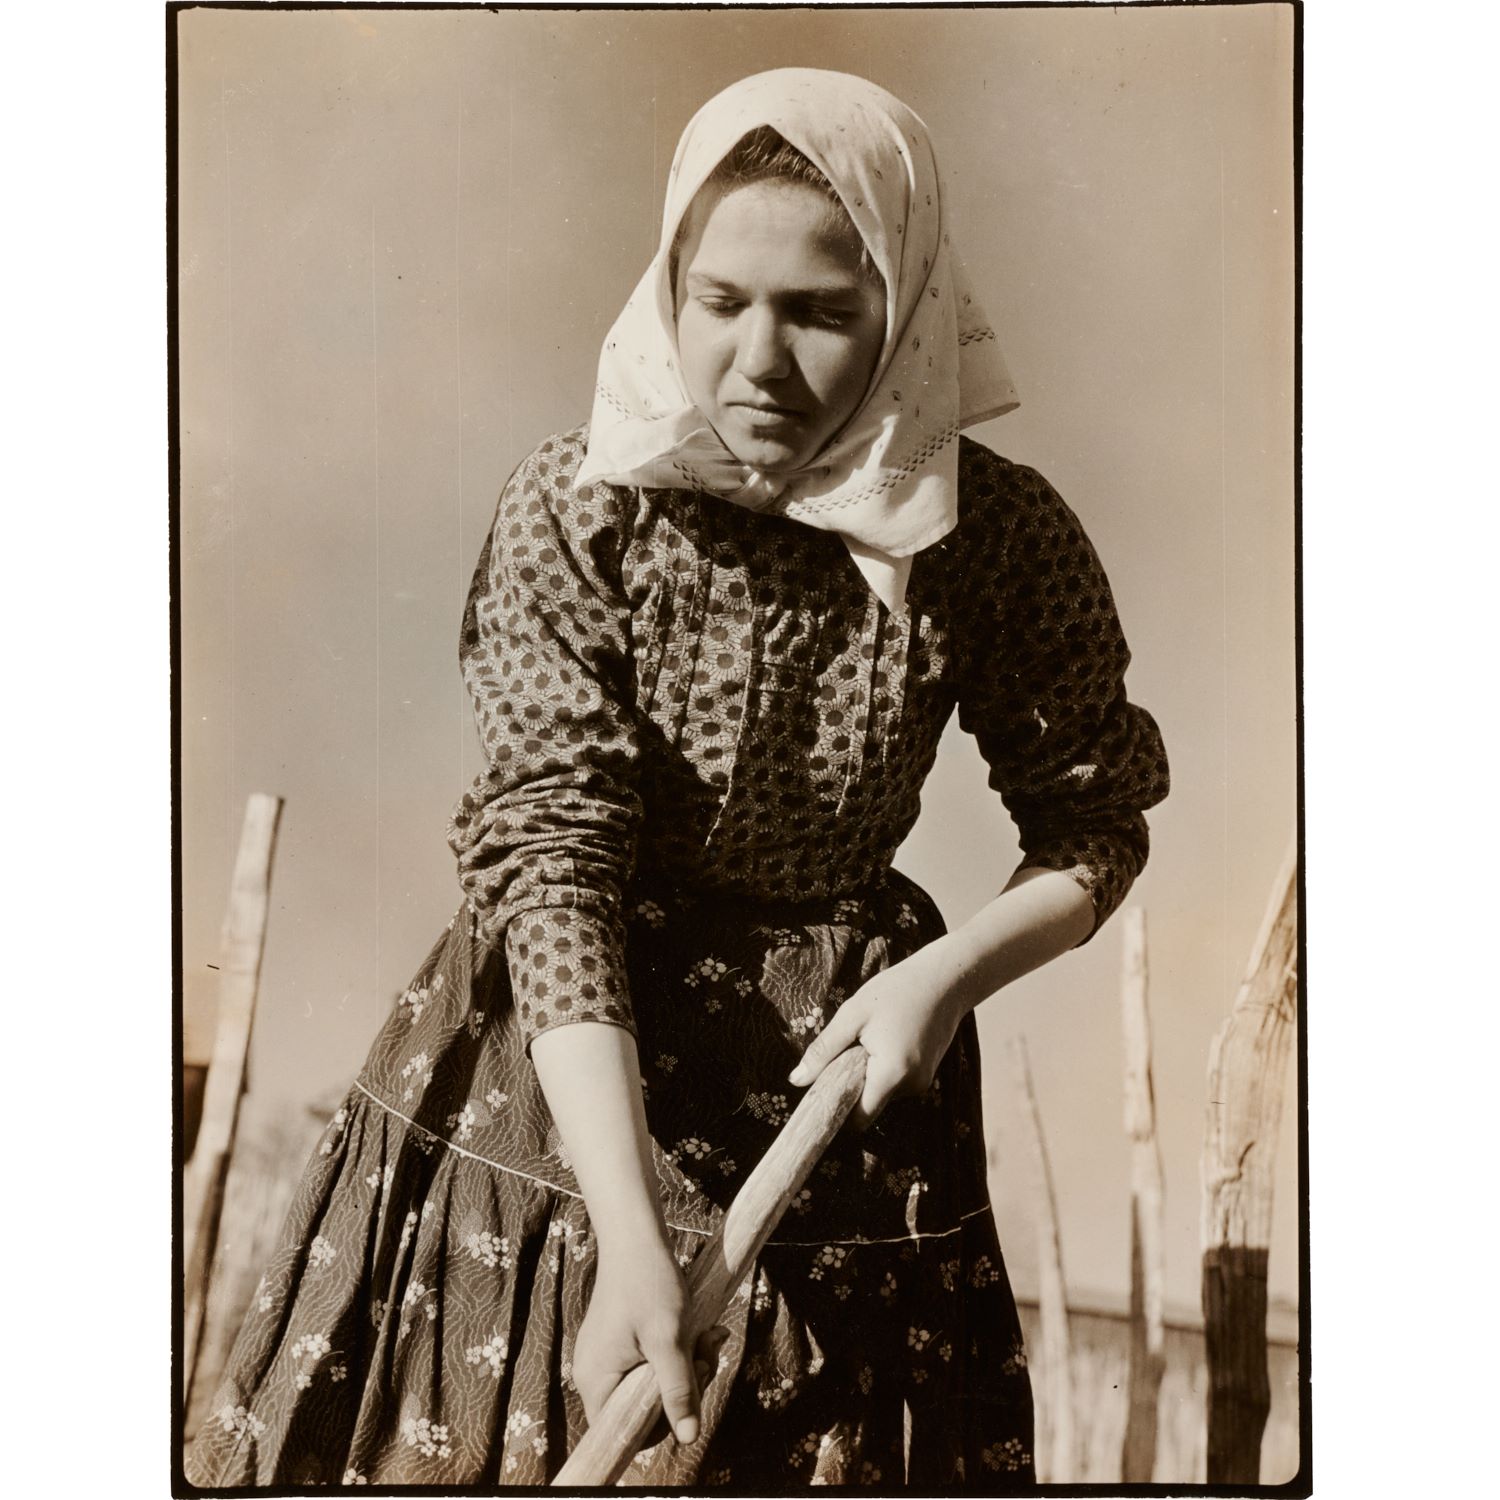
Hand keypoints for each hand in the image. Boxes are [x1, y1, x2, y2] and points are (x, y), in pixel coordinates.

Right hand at [572, 1234, 728, 1447]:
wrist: (635, 1238)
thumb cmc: (649, 1284)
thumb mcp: (670, 1339)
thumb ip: (678, 1390)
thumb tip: (689, 1438)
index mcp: (596, 1381)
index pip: (624, 1433)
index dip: (660, 1426)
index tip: (688, 1394)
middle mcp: (593, 1375)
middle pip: (641, 1408)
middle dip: (683, 1387)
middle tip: (708, 1354)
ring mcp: (605, 1357)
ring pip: (650, 1384)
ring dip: (685, 1367)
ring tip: (707, 1336)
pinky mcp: (618, 1343)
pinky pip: (648, 1364)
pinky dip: (674, 1352)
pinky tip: (695, 1331)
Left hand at [787, 936, 968, 1126]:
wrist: (945, 979)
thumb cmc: (897, 991)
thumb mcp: (853, 1015)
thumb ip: (824, 1049)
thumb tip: (797, 1079)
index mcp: (891, 1074)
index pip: (860, 1118)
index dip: (838, 1111)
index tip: (823, 1093)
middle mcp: (911, 1086)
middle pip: (870, 1104)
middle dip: (853, 1086)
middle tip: (846, 1052)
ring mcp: (923, 1082)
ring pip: (883, 1092)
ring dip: (869, 1075)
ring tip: (870, 1039)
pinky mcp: (927, 1074)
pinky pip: (897, 1082)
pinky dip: (884, 1069)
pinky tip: (886, 1039)